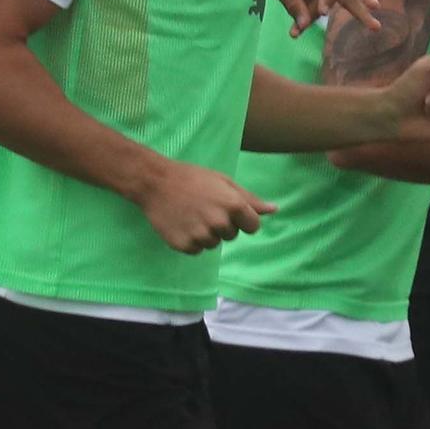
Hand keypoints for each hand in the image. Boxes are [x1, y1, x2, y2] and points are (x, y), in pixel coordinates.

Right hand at [135, 159, 274, 252]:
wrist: (155, 182)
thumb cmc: (192, 178)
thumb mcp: (224, 182)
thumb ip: (250, 199)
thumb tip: (274, 210)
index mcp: (233, 206)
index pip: (253, 226)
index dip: (243, 219)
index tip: (228, 210)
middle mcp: (220, 223)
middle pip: (232, 235)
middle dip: (222, 224)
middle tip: (204, 207)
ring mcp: (201, 236)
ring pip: (214, 244)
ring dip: (206, 233)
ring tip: (191, 214)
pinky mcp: (185, 246)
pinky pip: (197, 250)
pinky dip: (191, 240)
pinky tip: (182, 223)